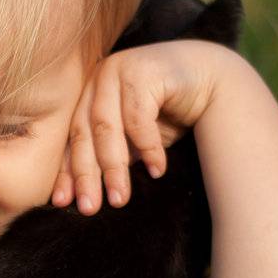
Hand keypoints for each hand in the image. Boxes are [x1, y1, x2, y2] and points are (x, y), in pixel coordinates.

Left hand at [51, 39, 232, 214]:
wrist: (212, 80)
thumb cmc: (169, 113)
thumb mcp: (132, 141)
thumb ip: (111, 157)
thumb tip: (84, 196)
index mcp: (89, 94)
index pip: (73, 137)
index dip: (68, 171)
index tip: (65, 202)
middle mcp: (99, 78)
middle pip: (85, 134)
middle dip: (88, 175)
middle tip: (90, 208)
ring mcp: (118, 70)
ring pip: (107, 128)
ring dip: (114, 168)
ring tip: (119, 199)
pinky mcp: (143, 70)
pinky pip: (139, 119)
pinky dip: (148, 148)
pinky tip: (157, 170)